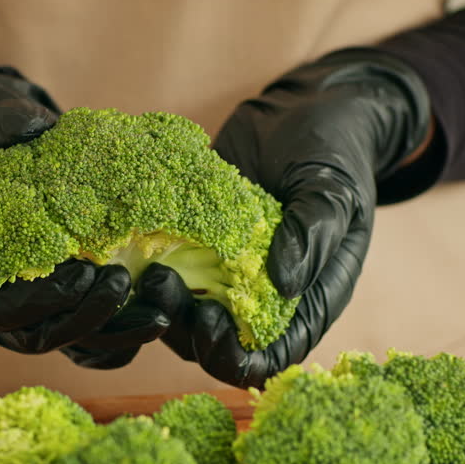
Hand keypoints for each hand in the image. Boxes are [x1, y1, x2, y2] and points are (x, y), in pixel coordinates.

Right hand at [0, 69, 167, 360]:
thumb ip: (1, 128)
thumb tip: (34, 130)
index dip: (38, 300)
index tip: (83, 274)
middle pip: (34, 337)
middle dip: (84, 318)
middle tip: (124, 283)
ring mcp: (21, 310)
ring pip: (67, 345)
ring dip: (112, 335)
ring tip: (157, 311)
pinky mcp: (55, 305)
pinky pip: (86, 342)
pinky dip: (119, 338)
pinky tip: (154, 315)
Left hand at [160, 48, 432, 386]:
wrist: (304, 106)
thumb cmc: (332, 148)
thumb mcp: (334, 187)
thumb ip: (313, 233)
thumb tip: (283, 284)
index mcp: (306, 297)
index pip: (268, 357)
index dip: (232, 355)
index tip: (206, 318)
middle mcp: (262, 295)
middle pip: (214, 342)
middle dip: (183, 326)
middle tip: (160, 281)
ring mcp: (225, 271)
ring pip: (184, 314)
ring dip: (160, 302)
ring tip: (145, 266)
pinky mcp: (197, 243)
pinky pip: (171, 272)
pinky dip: (148, 270)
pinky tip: (130, 248)